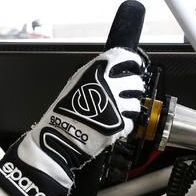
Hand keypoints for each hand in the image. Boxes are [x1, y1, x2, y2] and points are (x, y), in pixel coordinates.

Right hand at [0, 48, 145, 195]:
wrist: (59, 137)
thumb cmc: (63, 113)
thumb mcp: (76, 83)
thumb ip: (97, 75)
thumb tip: (116, 71)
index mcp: (97, 71)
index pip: (125, 58)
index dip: (133, 62)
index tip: (135, 66)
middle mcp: (108, 85)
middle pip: (136, 82)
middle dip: (134, 89)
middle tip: (127, 94)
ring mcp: (115, 105)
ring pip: (136, 104)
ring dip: (130, 109)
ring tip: (116, 112)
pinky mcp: (119, 124)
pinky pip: (131, 122)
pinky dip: (124, 125)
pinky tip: (112, 125)